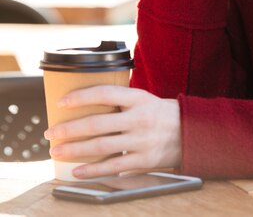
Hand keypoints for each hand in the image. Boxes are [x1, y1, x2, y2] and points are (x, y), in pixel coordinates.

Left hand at [44, 85, 180, 178]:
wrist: (190, 132)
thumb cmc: (161, 113)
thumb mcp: (143, 99)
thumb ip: (120, 101)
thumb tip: (86, 105)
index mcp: (138, 98)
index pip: (104, 93)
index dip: (81, 97)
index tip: (61, 102)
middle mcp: (139, 118)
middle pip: (97, 124)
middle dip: (69, 129)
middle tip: (51, 132)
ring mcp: (141, 141)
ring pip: (101, 147)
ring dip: (74, 150)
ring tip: (57, 151)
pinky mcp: (143, 161)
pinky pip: (113, 167)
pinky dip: (92, 170)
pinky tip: (77, 171)